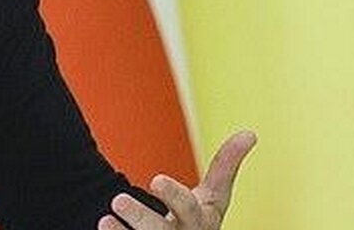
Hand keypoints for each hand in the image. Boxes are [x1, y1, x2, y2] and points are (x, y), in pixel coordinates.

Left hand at [98, 130, 255, 229]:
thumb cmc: (198, 219)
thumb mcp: (215, 196)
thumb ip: (225, 166)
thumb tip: (250, 132)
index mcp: (201, 221)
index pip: (189, 209)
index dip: (173, 196)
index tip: (155, 180)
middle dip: (142, 217)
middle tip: (118, 200)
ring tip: (106, 217)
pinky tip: (103, 226)